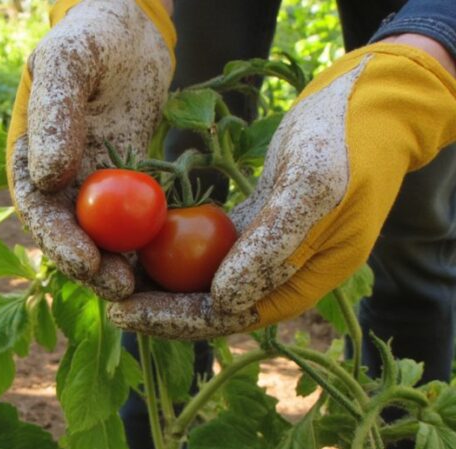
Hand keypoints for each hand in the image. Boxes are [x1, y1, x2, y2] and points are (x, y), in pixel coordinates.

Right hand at [7, 0, 174, 299]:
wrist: (130, 27)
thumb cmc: (92, 34)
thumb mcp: (68, 60)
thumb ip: (54, 113)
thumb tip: (45, 177)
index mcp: (30, 152)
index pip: (37, 207)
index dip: (57, 239)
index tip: (85, 260)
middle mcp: (56, 176)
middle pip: (66, 233)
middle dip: (88, 265)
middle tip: (120, 287)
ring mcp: (90, 183)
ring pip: (98, 236)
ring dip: (115, 264)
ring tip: (140, 286)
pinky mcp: (123, 183)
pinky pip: (130, 220)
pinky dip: (142, 243)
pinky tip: (162, 261)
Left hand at [109, 42, 455, 339]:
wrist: (364, 107)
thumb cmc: (345, 146)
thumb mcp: (312, 190)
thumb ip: (271, 247)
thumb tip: (223, 302)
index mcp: (297, 284)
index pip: (224, 317)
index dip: (172, 320)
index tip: (123, 312)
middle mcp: (276, 277)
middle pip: (205, 305)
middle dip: (155, 306)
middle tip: (104, 296)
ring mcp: (262, 253)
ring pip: (201, 280)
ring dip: (157, 280)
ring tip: (108, 272)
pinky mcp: (250, 227)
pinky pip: (205, 250)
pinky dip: (172, 249)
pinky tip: (135, 242)